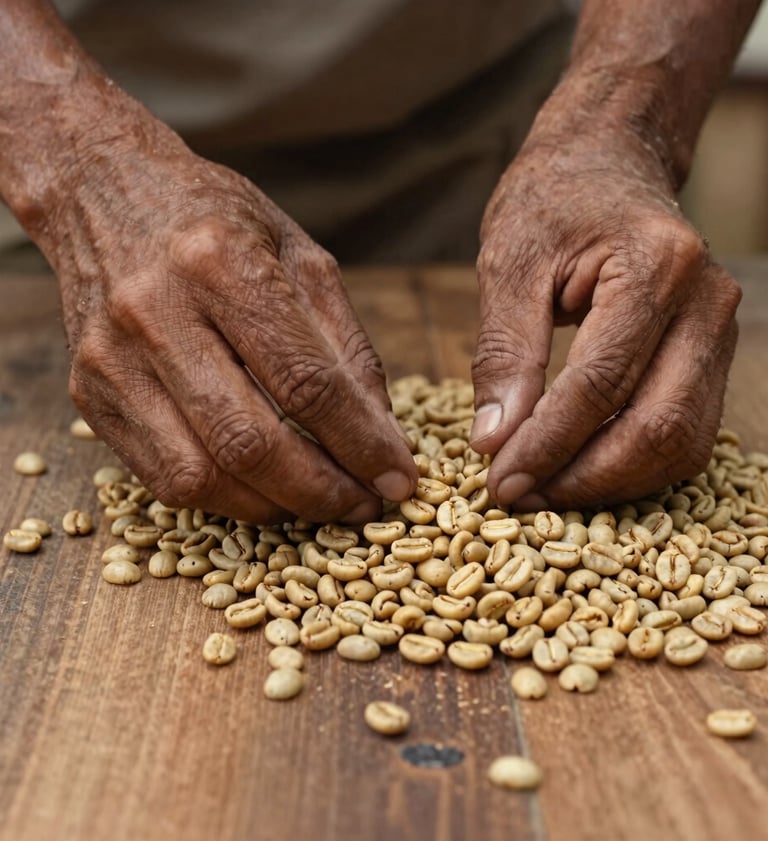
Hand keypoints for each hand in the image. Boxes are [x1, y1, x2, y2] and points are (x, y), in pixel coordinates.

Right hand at [43, 115, 416, 523]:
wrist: (103, 191)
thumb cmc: (216, 221)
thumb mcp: (301, 256)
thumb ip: (346, 347)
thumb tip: (382, 437)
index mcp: (219, 263)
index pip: (305, 382)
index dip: (360, 444)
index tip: (397, 481)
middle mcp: (154, 313)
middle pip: (248, 442)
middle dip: (320, 492)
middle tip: (363, 507)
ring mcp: (110, 360)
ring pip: (200, 475)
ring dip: (272, 507)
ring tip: (318, 502)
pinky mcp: (89, 394)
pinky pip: (162, 477)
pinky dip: (224, 498)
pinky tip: (263, 488)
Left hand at [470, 118, 740, 510]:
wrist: (607, 164)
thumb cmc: (553, 202)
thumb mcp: (509, 263)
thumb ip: (504, 354)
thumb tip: (493, 442)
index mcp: (655, 268)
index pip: (600, 385)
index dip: (547, 445)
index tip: (499, 482)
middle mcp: (706, 304)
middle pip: (657, 427)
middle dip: (584, 478)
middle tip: (520, 497)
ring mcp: (719, 332)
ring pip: (681, 442)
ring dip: (612, 482)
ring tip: (545, 491)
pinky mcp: (711, 356)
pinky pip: (684, 431)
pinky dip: (634, 464)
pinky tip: (581, 469)